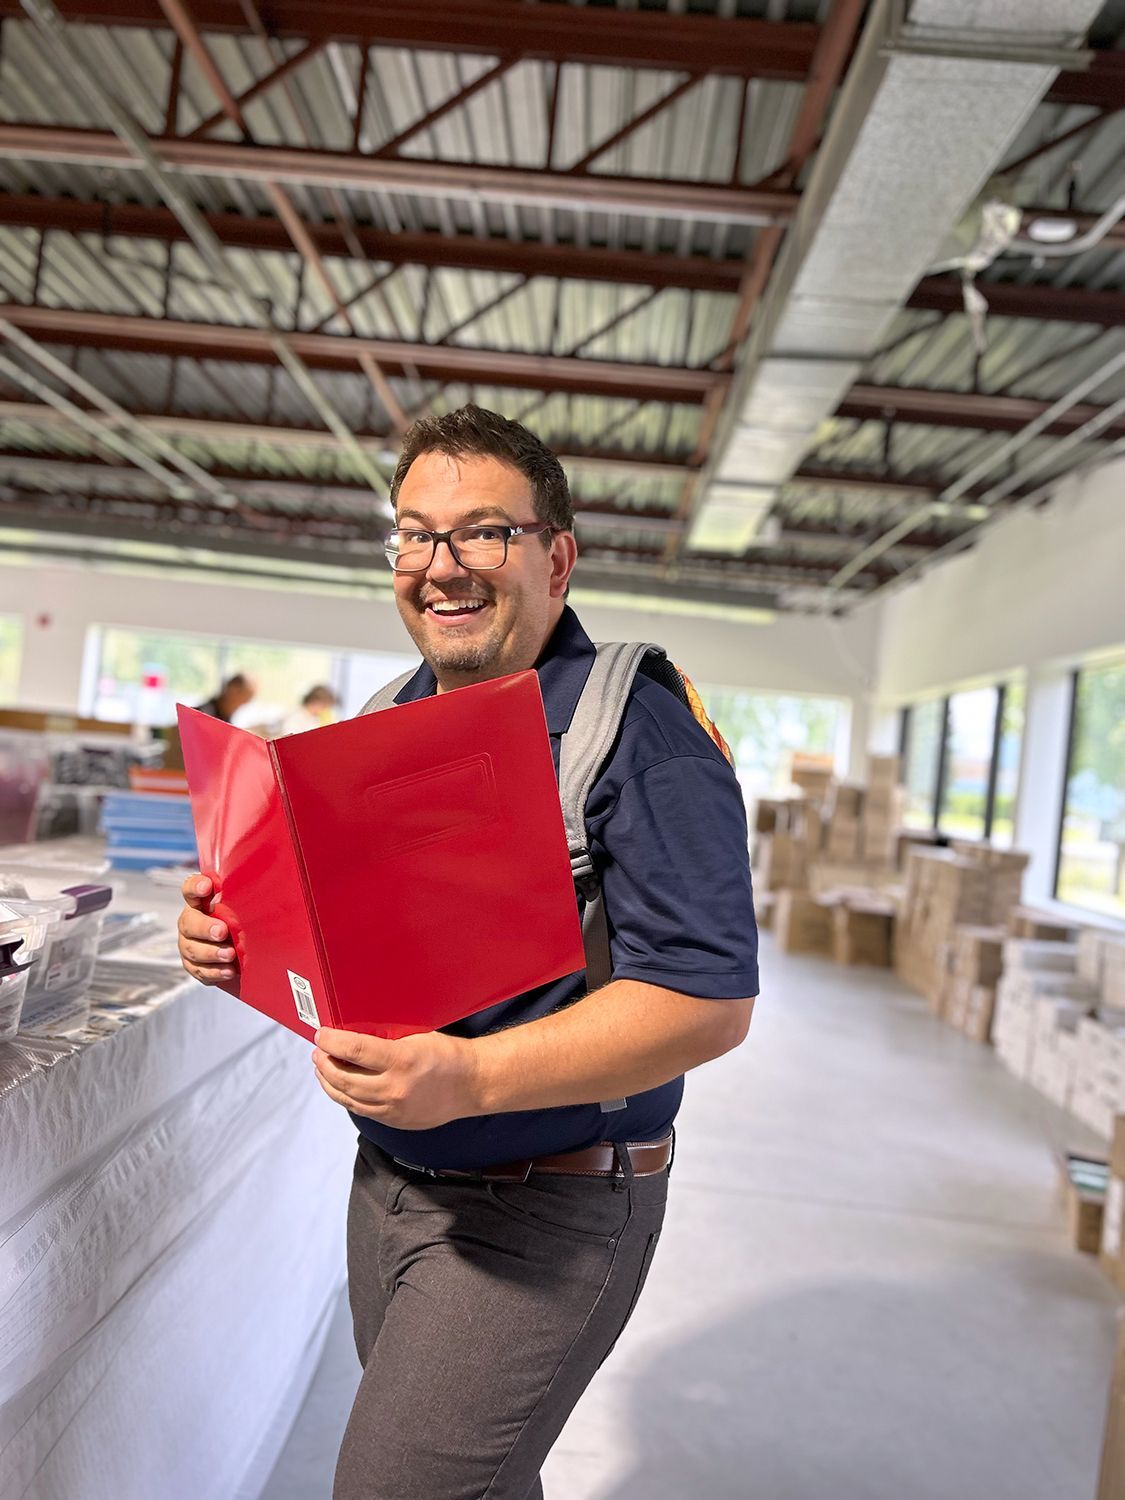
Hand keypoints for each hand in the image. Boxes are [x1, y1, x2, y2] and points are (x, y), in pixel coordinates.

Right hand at [177, 873, 240, 990]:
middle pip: (189, 922)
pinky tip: (228, 971)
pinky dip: (214, 972)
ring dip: (211, 953)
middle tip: (222, 931)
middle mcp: (191, 922)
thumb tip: (274, 881)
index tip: (207, 886)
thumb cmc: (245, 921)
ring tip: (230, 955)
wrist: (243, 952)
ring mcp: (190, 944)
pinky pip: (199, 971)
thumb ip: (248, 896)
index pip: (190, 888)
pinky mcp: (194, 966)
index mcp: (201, 902)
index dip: (196, 886)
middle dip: (205, 927)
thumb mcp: (246, 906)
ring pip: (192, 949)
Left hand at [312, 1027, 479, 1129]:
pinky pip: (361, 1110)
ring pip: (347, 1098)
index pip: (353, 1050)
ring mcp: (393, 1110)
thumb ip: (385, 1038)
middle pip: (344, 1078)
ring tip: (323, 1069)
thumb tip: (353, 1034)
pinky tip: (342, 1086)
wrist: (472, 1085)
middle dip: (324, 1064)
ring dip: (329, 1082)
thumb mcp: (417, 1036)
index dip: (331, 1042)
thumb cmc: (447, 1054)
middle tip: (318, 1052)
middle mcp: (394, 1088)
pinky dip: (346, 1096)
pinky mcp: (394, 1122)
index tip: (321, 1034)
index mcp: (402, 1060)